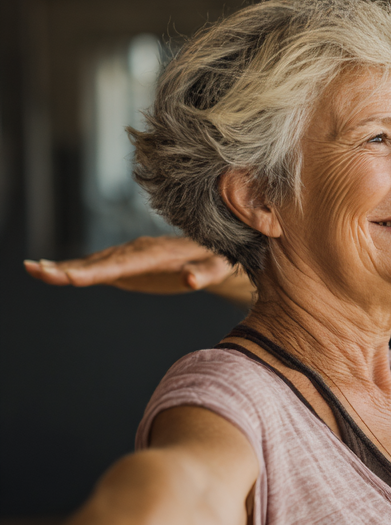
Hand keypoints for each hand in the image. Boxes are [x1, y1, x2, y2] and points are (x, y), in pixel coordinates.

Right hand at [24, 235, 253, 303]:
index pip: (121, 263)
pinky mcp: (128, 261)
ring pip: (94, 262)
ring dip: (64, 268)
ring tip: (35, 271)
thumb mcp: (219, 266)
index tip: (68, 276)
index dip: (94, 270)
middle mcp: (138, 250)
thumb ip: (206, 273)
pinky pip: (98, 265)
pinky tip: (51, 273)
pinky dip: (74, 269)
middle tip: (37, 271)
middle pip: (99, 261)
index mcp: (157, 253)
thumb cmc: (220, 257)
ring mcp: (130, 254)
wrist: (218, 244)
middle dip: (68, 268)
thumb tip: (192, 280)